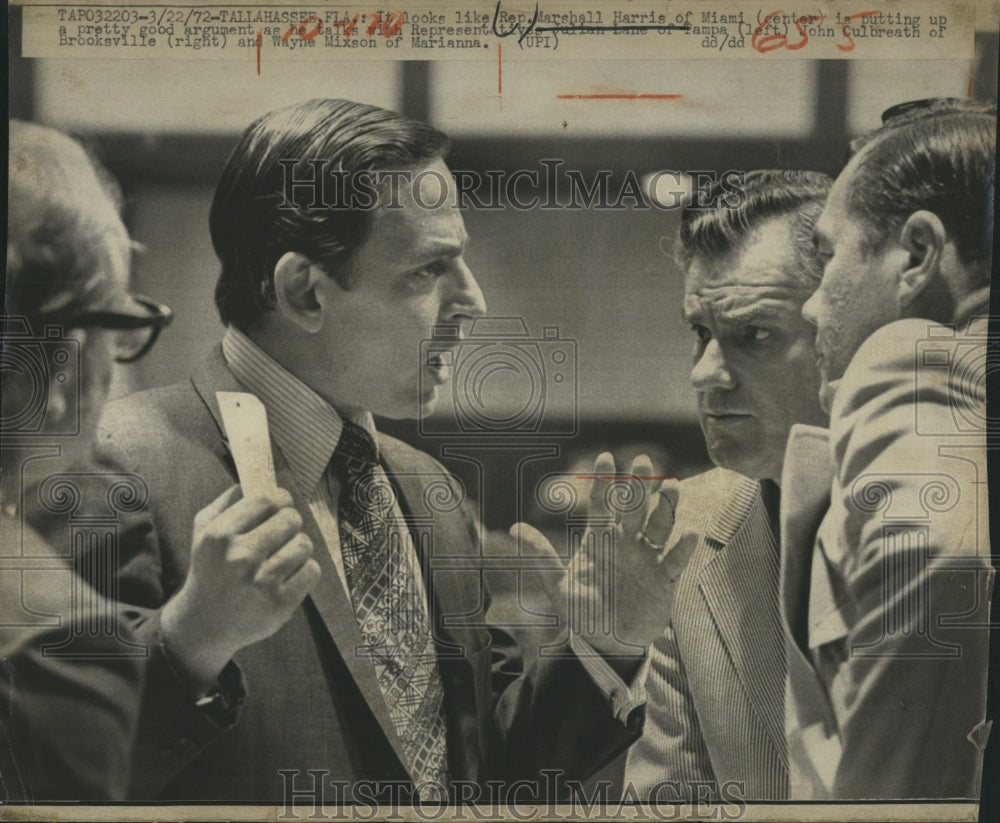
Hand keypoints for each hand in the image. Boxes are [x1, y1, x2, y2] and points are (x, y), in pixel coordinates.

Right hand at [161, 485, 319, 692]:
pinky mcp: (279, 605)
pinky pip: (311, 571)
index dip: (280, 499)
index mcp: (220, 535)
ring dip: (298, 547)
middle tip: (282, 533)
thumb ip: (227, 501)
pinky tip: (289, 575)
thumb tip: (256, 479)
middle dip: (290, 523)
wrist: (205, 623)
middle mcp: (240, 558)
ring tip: (284, 555)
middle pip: (291, 519)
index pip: (267, 499)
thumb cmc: (210, 569)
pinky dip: (305, 571)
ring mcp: (261, 583)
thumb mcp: (204, 531)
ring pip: (304, 544)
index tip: (280, 505)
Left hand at [513, 452, 689, 659]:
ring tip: (672, 487)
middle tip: (643, 461)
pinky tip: (689, 533)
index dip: (603, 481)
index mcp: (600, 538)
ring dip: (667, 506)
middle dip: (639, 485)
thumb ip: (541, 557)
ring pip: (660, 525)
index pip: (602, 503)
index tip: (606, 457)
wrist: (608, 643)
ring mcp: (648, 557)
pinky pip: (676, 559)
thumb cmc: (582, 612)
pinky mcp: (666, 578)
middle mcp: (626, 541)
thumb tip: (513, 528)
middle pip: (634, 507)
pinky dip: (683, 547)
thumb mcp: (558, 586)